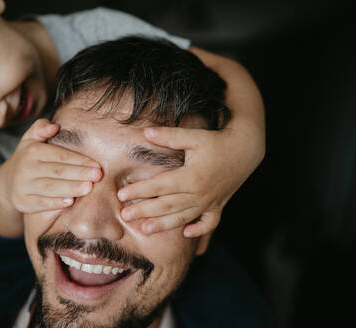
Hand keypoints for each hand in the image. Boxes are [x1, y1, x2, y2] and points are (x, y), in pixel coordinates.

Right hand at [0, 119, 101, 213]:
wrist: (8, 183)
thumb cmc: (29, 159)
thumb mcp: (31, 140)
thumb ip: (41, 128)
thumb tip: (54, 126)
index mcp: (32, 151)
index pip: (59, 155)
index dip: (79, 160)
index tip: (97, 165)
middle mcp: (25, 168)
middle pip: (57, 171)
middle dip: (79, 173)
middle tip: (98, 176)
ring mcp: (22, 186)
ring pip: (50, 187)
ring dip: (71, 188)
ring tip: (88, 188)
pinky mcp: (22, 202)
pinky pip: (40, 203)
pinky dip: (55, 203)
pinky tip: (70, 202)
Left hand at [118, 126, 255, 254]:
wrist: (246, 149)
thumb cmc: (217, 141)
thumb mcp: (194, 136)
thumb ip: (170, 136)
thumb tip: (146, 132)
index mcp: (191, 176)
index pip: (159, 186)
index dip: (139, 190)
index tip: (121, 195)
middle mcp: (200, 193)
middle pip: (167, 205)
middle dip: (144, 211)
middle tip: (124, 216)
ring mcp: (210, 202)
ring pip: (183, 217)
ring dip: (164, 225)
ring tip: (145, 229)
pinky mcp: (218, 206)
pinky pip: (209, 223)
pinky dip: (199, 230)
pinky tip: (186, 234)